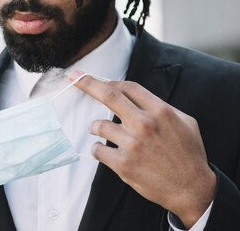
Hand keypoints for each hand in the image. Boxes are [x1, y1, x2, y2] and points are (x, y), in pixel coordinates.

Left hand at [70, 72, 215, 228]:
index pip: (127, 87)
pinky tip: (104, 150)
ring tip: (97, 130)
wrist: (192, 188)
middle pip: (108, 95)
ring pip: (98, 125)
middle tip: (74, 77)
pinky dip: (98, 148)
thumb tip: (135, 97)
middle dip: (87, 83)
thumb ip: (160, 107)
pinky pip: (98, 149)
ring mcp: (132, 144)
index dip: (110, 81)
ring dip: (94, 126)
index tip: (96, 79)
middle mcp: (144, 124)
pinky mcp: (123, 164)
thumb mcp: (185, 122)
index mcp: (160, 111)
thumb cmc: (188, 154)